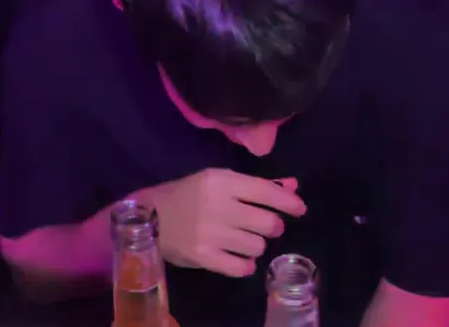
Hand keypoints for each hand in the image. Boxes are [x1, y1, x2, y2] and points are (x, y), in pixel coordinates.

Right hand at [135, 168, 305, 278]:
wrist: (149, 218)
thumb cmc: (187, 195)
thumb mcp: (218, 181)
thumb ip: (256, 185)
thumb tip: (293, 187)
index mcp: (221, 181)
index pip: (267, 192)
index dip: (289, 203)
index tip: (300, 209)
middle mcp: (218, 205)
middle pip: (268, 223)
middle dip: (271, 226)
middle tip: (262, 226)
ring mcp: (210, 233)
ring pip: (257, 246)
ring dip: (255, 245)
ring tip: (242, 241)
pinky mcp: (203, 257)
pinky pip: (241, 267)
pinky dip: (244, 265)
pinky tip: (237, 258)